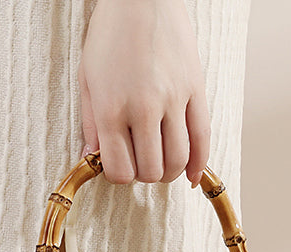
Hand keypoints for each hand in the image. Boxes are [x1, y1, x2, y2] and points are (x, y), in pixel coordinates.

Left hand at [79, 0, 209, 186]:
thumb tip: (93, 159)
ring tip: (162, 165)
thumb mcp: (87, 79)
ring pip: (177, 160)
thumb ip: (90, 124)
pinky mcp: (195, 90)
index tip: (120, 166)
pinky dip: (199, 165)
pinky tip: (192, 177)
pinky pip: (202, 138)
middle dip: (144, 175)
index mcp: (111, 108)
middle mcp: (143, 108)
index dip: (119, 176)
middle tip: (141, 162)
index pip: (120, 170)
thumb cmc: (110, 34)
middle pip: (150, 170)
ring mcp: (173, 100)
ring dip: (169, 172)